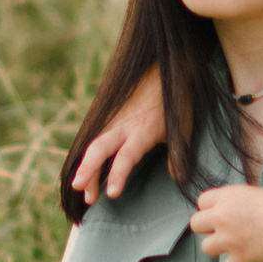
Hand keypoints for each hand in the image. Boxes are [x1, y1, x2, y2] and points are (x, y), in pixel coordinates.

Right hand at [74, 67, 166, 201]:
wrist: (164, 68)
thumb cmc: (175, 100)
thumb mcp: (183, 126)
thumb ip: (178, 154)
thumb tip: (177, 179)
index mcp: (142, 131)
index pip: (126, 156)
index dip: (118, 175)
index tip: (111, 194)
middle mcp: (123, 127)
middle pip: (98, 149)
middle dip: (87, 170)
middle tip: (79, 189)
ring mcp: (114, 121)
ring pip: (93, 145)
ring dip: (87, 168)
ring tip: (84, 192)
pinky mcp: (110, 118)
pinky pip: (95, 138)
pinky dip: (89, 157)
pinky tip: (87, 172)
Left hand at [193, 183, 262, 261]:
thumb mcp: (254, 193)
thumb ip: (235, 201)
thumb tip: (227, 208)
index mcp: (228, 195)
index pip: (201, 202)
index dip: (211, 208)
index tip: (221, 214)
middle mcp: (223, 216)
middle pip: (196, 224)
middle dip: (208, 228)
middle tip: (223, 231)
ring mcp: (231, 238)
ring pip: (206, 247)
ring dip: (217, 249)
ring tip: (231, 248)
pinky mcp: (242, 258)